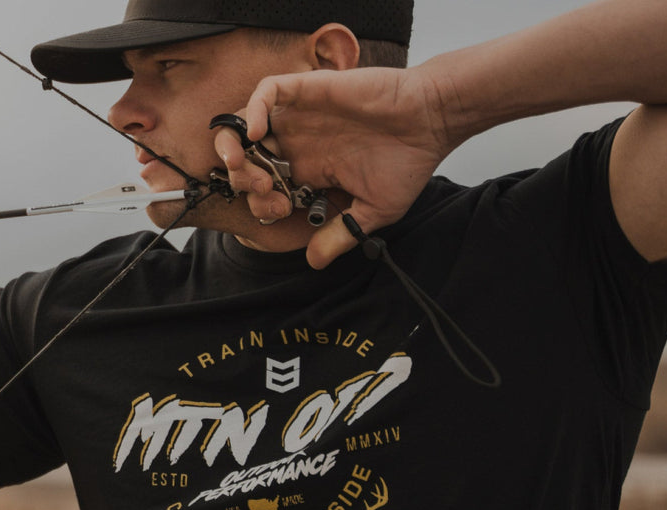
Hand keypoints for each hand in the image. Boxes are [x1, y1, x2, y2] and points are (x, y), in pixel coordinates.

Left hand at [221, 66, 467, 267]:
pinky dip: (253, 108)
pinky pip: (267, 91)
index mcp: (309, 169)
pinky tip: (257, 132)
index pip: (264, 185)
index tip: (279, 209)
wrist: (433, 120)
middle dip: (240, 177)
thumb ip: (341, 233)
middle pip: (246, 157)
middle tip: (261, 188)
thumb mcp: (375, 210)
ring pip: (244, 124)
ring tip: (241, 163)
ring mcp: (300, 117)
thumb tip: (314, 262)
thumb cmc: (408, 162)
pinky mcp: (309, 90)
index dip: (260, 200)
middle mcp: (298, 142)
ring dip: (233, 143)